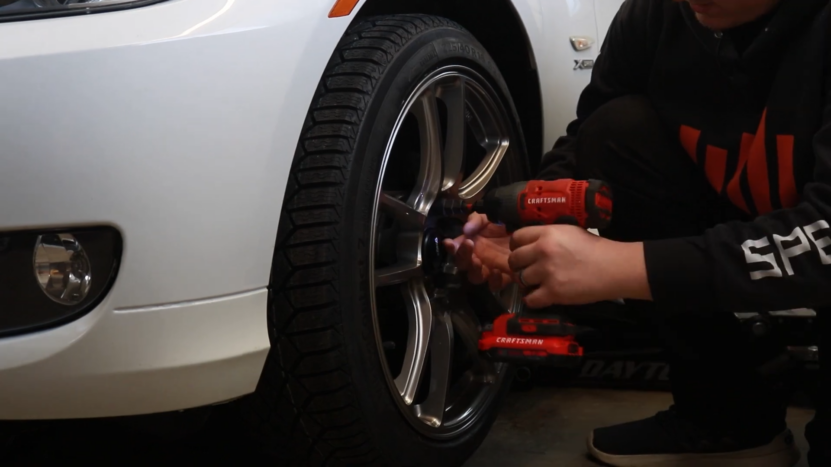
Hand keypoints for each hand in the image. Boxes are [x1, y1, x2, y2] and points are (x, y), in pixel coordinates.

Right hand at [442, 213, 513, 290]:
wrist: (527, 229)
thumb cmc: (506, 223)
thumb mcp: (489, 217)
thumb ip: (476, 221)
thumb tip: (466, 229)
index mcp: (471, 244)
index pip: (455, 249)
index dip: (451, 247)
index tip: (449, 242)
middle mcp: (478, 258)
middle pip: (463, 264)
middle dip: (462, 256)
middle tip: (468, 245)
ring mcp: (490, 268)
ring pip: (475, 277)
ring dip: (473, 270)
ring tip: (477, 261)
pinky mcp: (504, 277)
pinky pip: (495, 285)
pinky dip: (493, 281)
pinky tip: (496, 271)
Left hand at [507, 225, 650, 307]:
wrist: (614, 268)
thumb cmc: (595, 248)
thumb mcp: (569, 232)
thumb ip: (548, 236)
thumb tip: (531, 243)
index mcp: (547, 233)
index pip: (516, 238)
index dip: (516, 247)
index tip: (521, 253)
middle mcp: (543, 251)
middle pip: (514, 260)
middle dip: (518, 266)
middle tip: (526, 270)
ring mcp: (547, 272)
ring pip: (520, 279)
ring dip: (525, 283)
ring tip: (535, 284)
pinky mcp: (553, 292)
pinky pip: (530, 299)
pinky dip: (532, 300)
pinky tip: (540, 297)